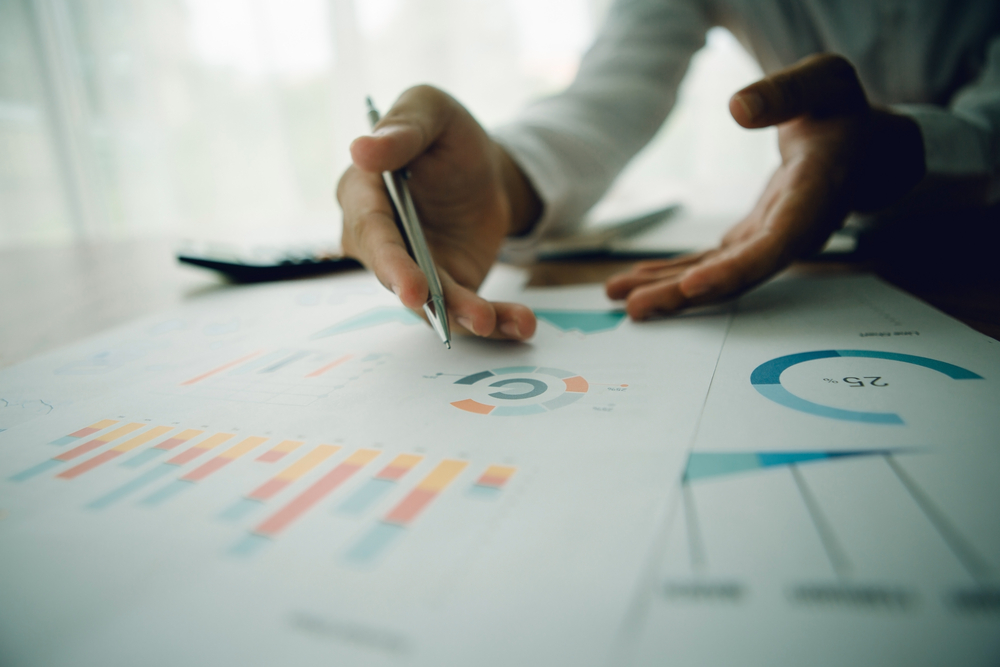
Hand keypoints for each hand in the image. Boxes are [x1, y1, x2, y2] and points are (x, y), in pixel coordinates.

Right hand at [338, 86, 540, 340]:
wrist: (484, 170)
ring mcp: (410, 269)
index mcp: (362, 194)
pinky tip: (521, 324)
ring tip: (495, 322)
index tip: (410, 286)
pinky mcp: (443, 288)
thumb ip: (403, 129)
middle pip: (396, 277)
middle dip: (427, 301)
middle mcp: (378, 241)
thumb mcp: (431, 112)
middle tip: (460, 315)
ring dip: (464, 316)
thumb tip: (361, 149)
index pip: (370, 231)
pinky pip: (463, 310)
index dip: (390, 261)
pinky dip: (495, 320)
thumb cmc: (445, 134)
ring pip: (431, 302)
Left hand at [606, 54, 925, 318]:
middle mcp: (795, 229)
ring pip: (721, 275)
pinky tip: (636, 281)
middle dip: (688, 293)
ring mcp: (771, 240)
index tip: (694, 284)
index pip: (778, 242)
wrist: (861, 144)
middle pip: (741, 272)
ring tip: (622, 299)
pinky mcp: (752, 241)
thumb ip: (788, 91)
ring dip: (671, 290)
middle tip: (637, 308)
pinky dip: (675, 273)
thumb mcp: (825, 81)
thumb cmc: (840, 109)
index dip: (736, 268)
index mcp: (817, 192)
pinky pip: (712, 264)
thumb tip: (739, 106)